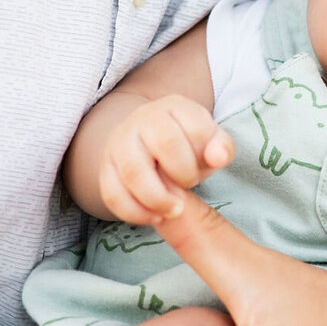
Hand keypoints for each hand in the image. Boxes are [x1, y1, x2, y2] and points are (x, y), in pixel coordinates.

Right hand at [97, 95, 231, 226]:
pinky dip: (135, 213)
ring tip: (175, 210)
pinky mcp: (106, 169)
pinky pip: (112, 194)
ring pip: (133, 172)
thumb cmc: (185, 144)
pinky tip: (154, 218)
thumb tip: (218, 157)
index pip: (196, 128)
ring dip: (158, 198)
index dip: (205, 154)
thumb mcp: (208, 141)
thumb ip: (221, 148)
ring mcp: (120, 143)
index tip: (207, 165)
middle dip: (184, 173)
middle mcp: (143, 119)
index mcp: (174, 107)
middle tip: (190, 185)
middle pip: (165, 143)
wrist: (145, 142)